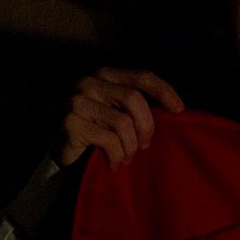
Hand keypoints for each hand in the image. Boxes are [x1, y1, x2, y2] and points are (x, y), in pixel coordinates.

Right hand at [56, 68, 184, 170]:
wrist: (60, 149)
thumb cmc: (96, 129)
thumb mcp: (116, 109)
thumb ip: (136, 103)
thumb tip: (175, 108)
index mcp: (106, 75)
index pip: (142, 76)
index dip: (164, 91)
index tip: (180, 110)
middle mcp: (89, 82)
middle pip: (133, 99)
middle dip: (146, 126)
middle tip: (146, 145)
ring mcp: (77, 101)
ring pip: (122, 123)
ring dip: (130, 146)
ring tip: (127, 158)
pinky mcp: (70, 123)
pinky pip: (108, 140)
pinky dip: (116, 155)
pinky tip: (114, 164)